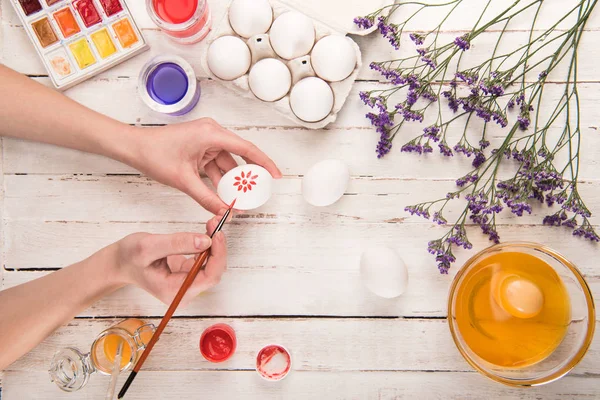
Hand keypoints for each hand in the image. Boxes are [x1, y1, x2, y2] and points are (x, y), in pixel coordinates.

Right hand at [113, 215, 227, 305]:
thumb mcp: (149, 246)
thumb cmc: (129, 256)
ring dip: (215, 245)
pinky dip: (209, 246)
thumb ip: (177, 244)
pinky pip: (205, 262)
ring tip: (212, 224)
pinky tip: (207, 232)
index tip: (217, 233)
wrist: (120, 263)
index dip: (217, 254)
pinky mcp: (188, 275)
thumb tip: (206, 241)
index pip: (208, 276)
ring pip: (212, 266)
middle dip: (218, 247)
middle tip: (215, 223)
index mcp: (174, 291)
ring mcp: (187, 284)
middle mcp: (184, 292)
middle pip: (213, 272)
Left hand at [129, 118, 281, 213]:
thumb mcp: (183, 180)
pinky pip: (216, 165)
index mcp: (211, 134)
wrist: (133, 147)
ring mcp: (206, 141)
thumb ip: (206, 197)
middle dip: (246, 177)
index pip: (246, 149)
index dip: (264, 163)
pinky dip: (219, 179)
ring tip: (238, 200)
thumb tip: (223, 210)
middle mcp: (212, 133)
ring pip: (227, 163)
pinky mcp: (199, 148)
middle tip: (256, 193)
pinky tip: (223, 195)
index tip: (275, 175)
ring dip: (231, 181)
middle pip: (239, 156)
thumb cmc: (154, 153)